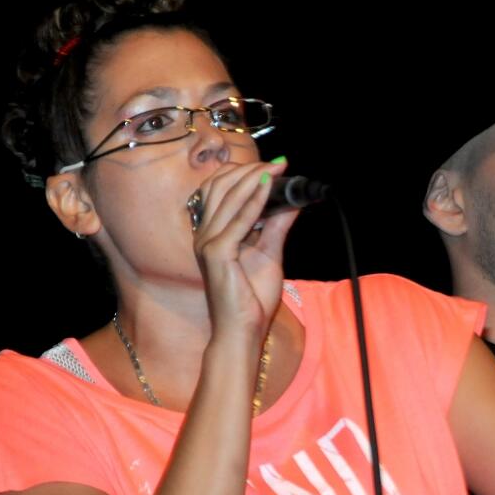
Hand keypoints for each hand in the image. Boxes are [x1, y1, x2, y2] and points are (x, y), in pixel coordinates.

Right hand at [193, 159, 298, 334]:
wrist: (243, 330)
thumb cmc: (252, 298)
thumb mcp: (269, 253)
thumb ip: (276, 226)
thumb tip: (291, 202)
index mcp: (211, 233)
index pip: (220, 190)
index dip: (244, 173)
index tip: (275, 165)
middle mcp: (204, 234)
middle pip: (222, 187)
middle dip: (250, 170)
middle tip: (278, 164)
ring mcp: (207, 243)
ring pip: (228, 198)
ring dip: (254, 179)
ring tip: (276, 169)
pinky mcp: (217, 254)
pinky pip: (238, 220)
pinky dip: (255, 200)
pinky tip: (270, 187)